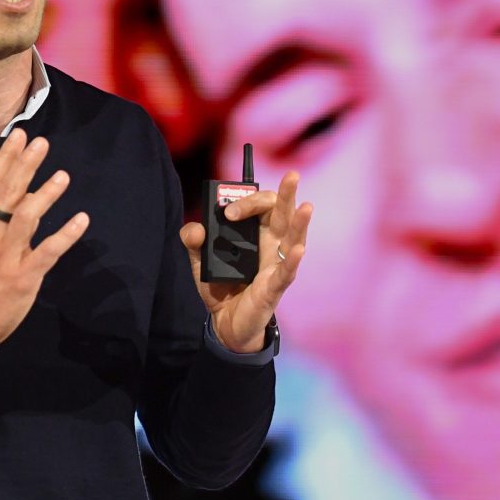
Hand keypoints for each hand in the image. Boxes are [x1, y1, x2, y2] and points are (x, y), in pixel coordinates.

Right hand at [0, 129, 89, 355]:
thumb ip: (2, 220)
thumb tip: (26, 194)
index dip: (7, 157)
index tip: (20, 134)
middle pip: (8, 193)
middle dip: (25, 165)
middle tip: (41, 142)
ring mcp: (7, 256)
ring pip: (25, 218)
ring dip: (45, 195)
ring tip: (63, 175)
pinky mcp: (23, 277)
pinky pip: (47, 252)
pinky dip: (65, 234)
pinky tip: (81, 220)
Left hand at [179, 171, 311, 352]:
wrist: (224, 324)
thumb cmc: (220, 288)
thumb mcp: (200, 261)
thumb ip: (193, 242)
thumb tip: (196, 229)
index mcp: (256, 234)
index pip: (260, 207)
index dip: (246, 202)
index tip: (227, 212)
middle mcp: (270, 246)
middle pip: (282, 215)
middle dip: (286, 195)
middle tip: (291, 175)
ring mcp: (275, 265)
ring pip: (293, 239)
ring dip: (300, 222)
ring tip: (307, 204)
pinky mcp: (274, 287)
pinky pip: (286, 272)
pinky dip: (292, 260)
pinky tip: (298, 248)